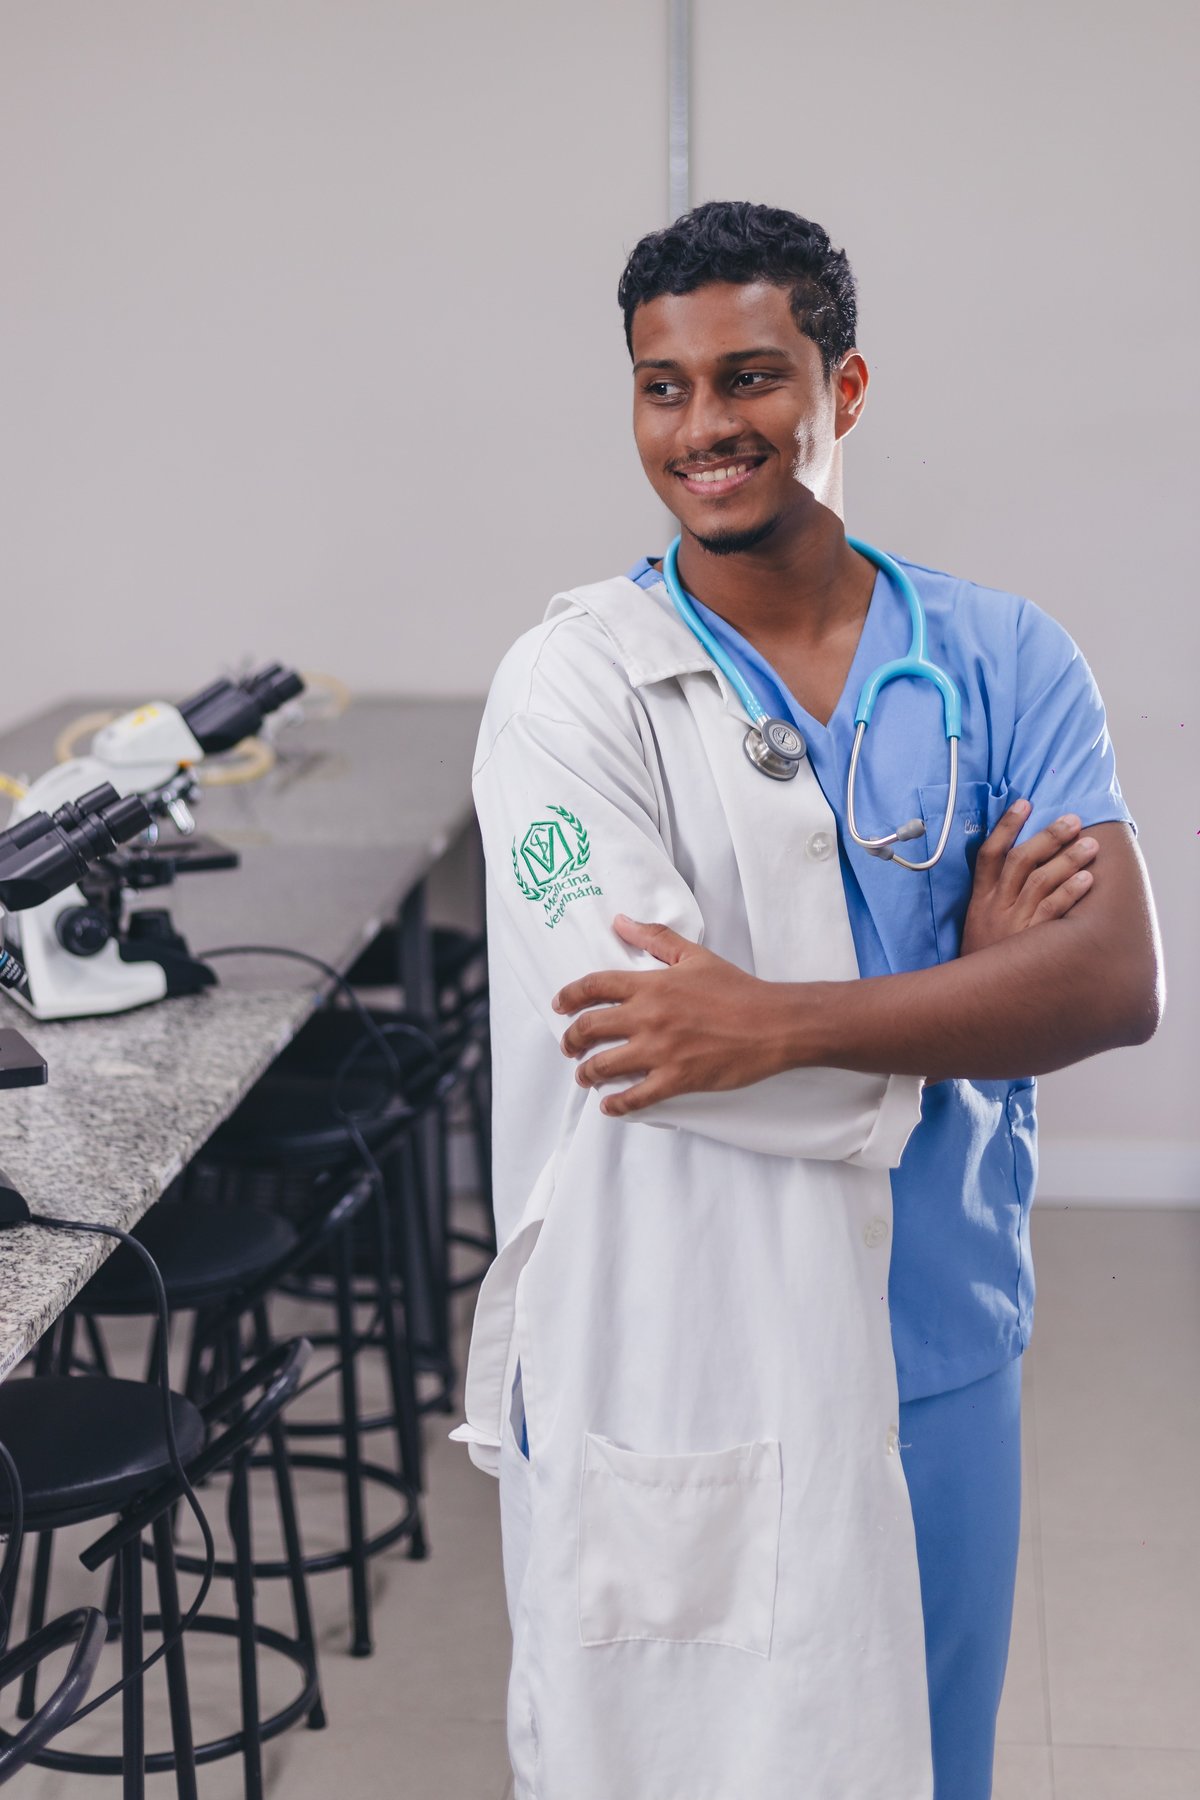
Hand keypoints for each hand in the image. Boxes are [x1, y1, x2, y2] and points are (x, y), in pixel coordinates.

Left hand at [553, 916, 781, 1115]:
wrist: (774, 1023)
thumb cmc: (737, 989)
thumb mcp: (694, 956)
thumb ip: (655, 937)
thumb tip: (621, 922)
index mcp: (651, 986)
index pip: (594, 986)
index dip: (569, 996)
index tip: (559, 1005)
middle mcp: (648, 1017)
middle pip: (589, 1027)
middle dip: (571, 1040)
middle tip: (569, 1047)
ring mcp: (660, 1050)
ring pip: (604, 1065)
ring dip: (586, 1073)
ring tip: (584, 1076)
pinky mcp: (676, 1079)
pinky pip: (635, 1097)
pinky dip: (616, 1104)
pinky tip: (609, 1105)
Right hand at [961, 802, 1097, 956]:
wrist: (974, 1000)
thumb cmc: (983, 959)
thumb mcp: (978, 923)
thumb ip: (995, 895)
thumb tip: (1019, 865)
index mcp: (981, 899)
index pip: (989, 853)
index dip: (1006, 826)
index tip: (1024, 803)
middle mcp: (996, 906)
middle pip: (1021, 860)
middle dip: (1048, 836)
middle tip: (1072, 820)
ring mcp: (1014, 923)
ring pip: (1041, 881)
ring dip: (1067, 860)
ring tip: (1090, 846)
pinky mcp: (1030, 941)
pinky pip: (1052, 911)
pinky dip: (1070, 893)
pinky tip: (1086, 880)